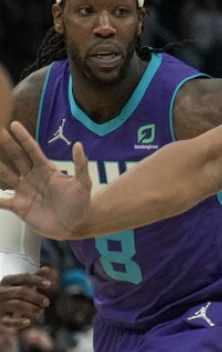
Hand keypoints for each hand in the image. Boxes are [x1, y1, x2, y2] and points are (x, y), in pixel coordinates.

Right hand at [0, 122, 93, 238]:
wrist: (75, 226)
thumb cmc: (80, 204)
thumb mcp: (83, 184)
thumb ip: (80, 165)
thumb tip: (79, 144)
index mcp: (46, 170)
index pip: (32, 150)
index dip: (23, 138)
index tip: (14, 125)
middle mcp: (32, 177)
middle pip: (16, 157)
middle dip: (7, 144)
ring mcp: (24, 191)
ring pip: (5, 175)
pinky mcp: (18, 206)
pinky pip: (1, 200)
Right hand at [0, 267, 52, 329]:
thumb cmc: (12, 293)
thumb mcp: (21, 284)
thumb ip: (33, 277)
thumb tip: (47, 269)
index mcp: (8, 280)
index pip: (24, 277)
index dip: (37, 280)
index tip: (49, 284)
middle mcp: (2, 291)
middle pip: (21, 291)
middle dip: (36, 297)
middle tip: (47, 302)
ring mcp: (0, 304)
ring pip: (17, 305)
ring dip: (31, 308)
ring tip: (40, 311)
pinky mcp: (0, 318)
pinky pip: (8, 321)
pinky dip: (18, 322)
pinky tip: (28, 322)